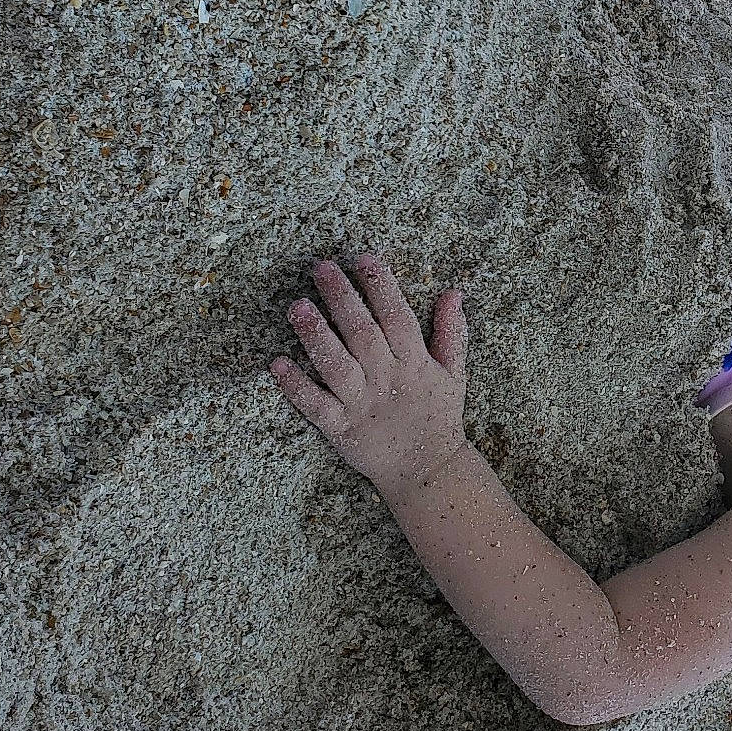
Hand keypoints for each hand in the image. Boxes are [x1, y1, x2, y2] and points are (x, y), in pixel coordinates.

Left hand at [271, 256, 468, 497]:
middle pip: (362, 333)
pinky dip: (296, 386)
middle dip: (342, 298)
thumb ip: (451, 332)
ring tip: (297, 307)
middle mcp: (386, 379)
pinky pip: (315, 406)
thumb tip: (453, 292)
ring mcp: (361, 404)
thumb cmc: (438, 416)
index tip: (364, 259)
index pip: (397, 317)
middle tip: (321, 268)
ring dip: (316, 336)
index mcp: (414, 363)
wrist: (427, 471)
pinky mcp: (341, 429)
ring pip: (336, 365)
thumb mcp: (453, 373)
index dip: (381, 287)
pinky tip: (277, 365)